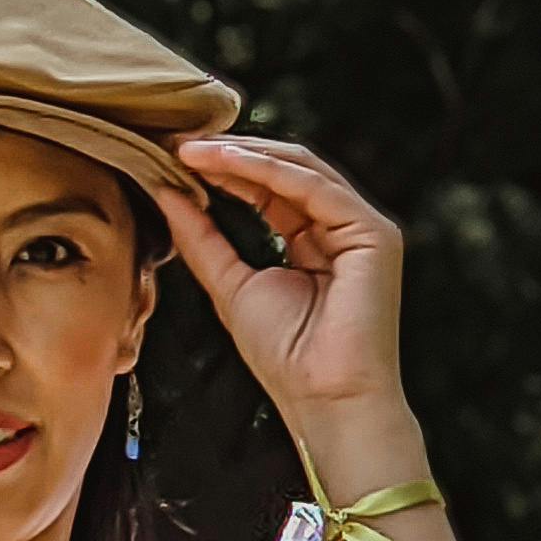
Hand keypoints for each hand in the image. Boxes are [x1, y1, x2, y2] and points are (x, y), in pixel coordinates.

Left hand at [150, 136, 405, 425]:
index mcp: (312, 241)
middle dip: (230, 153)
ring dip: (243, 154)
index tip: (171, 157)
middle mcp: (340, 227)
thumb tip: (166, 191)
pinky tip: (225, 164)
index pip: (267, 189)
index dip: (222, 170)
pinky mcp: (374, 234)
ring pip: (300, 170)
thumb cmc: (285, 356)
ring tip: (192, 150)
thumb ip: (200, 239)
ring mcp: (361, 228)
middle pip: (284, 171)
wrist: (325, 398)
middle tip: (176, 142)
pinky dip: (267, 171)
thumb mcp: (229, 285)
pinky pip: (315, 188)